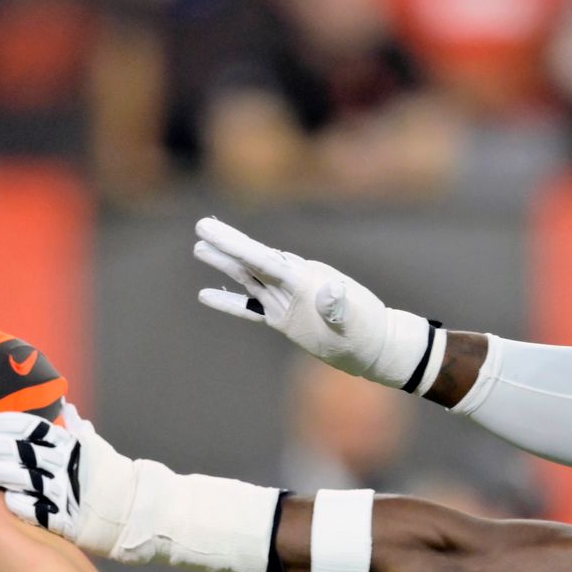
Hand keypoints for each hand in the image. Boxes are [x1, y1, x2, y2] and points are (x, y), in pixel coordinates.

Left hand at [0, 404, 137, 557]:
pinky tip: (1, 498)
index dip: (7, 424)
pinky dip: (18, 503)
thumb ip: (73, 428)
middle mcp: (63, 464)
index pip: (33, 428)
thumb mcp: (92, 446)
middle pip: (20, 451)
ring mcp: (63, 491)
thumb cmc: (107, 475)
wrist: (132, 508)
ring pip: (23, 478)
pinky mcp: (63, 517)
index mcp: (69, 444)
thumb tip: (65, 406)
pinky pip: (35, 510)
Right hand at [192, 217, 431, 388]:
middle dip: (227, 245)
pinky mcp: (282, 317)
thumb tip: (331, 288)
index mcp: (303, 279)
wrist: (372, 345)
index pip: (263, 259)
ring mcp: (285, 300)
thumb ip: (338, 305)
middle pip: (252, 261)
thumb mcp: (352, 320)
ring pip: (248, 277)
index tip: (213, 229)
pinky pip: (250, 307)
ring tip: (199, 248)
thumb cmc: (364, 333)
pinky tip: (206, 295)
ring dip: (225, 264)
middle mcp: (291, 284)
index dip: (236, 244)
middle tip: (200, 226)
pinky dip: (229, 300)